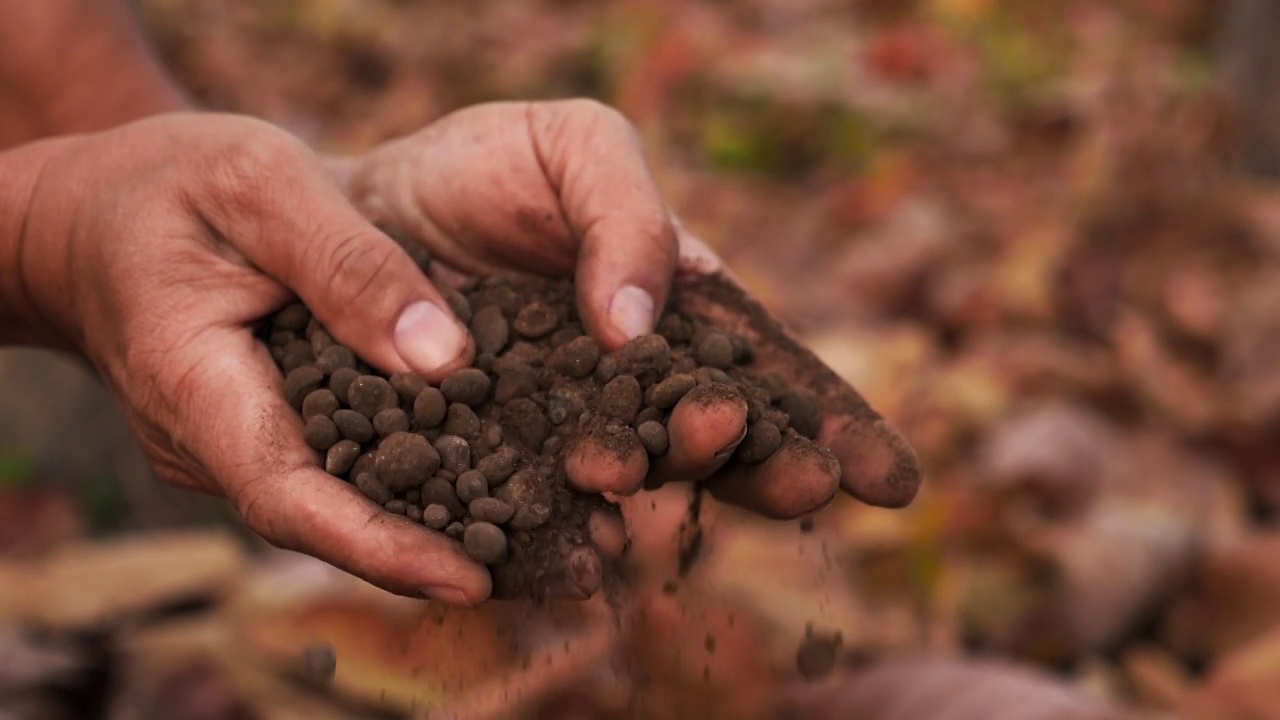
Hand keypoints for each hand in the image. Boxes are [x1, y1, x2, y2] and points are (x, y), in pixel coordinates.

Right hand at [15, 112, 498, 603]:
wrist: (98, 213)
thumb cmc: (169, 184)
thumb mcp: (258, 182)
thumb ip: (345, 262)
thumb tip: (444, 354)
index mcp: (195, 384)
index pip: (285, 495)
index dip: (377, 546)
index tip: (467, 578)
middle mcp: (211, 441)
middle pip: (328, 518)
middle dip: (433, 550)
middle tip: (549, 563)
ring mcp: (234, 444)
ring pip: (339, 499)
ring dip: (434, 518)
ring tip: (544, 533)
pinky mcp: (264, 430)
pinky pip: (339, 464)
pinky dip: (412, 470)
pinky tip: (496, 471)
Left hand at [339, 100, 920, 515]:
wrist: (357, 200)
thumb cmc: (484, 168)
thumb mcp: (576, 149)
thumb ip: (629, 220)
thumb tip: (637, 331)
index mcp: (673, 308)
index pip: (767, 371)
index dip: (828, 423)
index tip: (888, 478)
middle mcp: (627, 382)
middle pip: (714, 435)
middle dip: (763, 465)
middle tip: (806, 486)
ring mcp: (557, 423)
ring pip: (629, 466)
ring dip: (658, 479)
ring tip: (669, 474)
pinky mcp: (480, 452)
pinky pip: (527, 494)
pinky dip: (558, 522)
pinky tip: (583, 547)